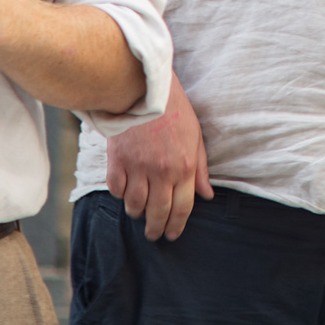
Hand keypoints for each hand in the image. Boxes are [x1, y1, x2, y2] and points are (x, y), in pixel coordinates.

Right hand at [107, 74, 211, 240]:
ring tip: (140, 215)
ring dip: (137, 214)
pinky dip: (120, 195)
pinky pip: (117, 189)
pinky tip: (125, 193)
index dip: (177, 226)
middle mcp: (161, 172)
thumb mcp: (196, 136)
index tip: (172, 235)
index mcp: (183, 167)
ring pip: (135, 205)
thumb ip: (200, 168)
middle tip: (154, 236)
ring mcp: (138, 167)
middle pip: (158, 213)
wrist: (144, 88)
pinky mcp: (118, 161)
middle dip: (156, 229)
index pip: (182, 208)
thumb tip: (207, 195)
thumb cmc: (174, 109)